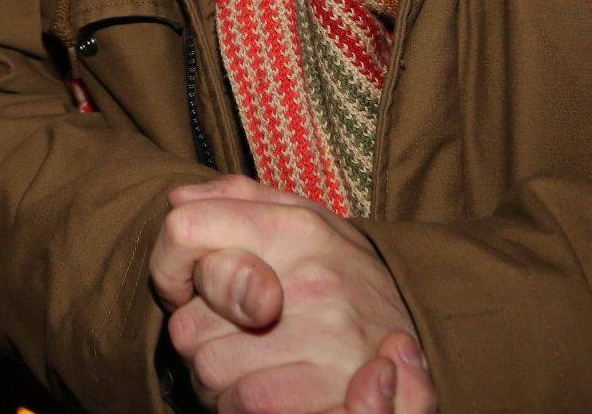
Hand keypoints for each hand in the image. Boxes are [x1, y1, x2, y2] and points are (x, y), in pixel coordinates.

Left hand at [152, 176, 433, 411]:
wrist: (422, 331)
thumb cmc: (342, 274)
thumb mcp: (303, 219)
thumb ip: (239, 200)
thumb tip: (176, 198)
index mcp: (296, 227)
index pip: (185, 229)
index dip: (169, 265)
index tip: (184, 286)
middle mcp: (312, 279)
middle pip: (187, 322)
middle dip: (198, 338)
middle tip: (231, 337)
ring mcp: (327, 339)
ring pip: (208, 371)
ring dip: (217, 381)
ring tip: (252, 367)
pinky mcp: (334, 392)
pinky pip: (244, 404)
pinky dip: (239, 407)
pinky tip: (264, 394)